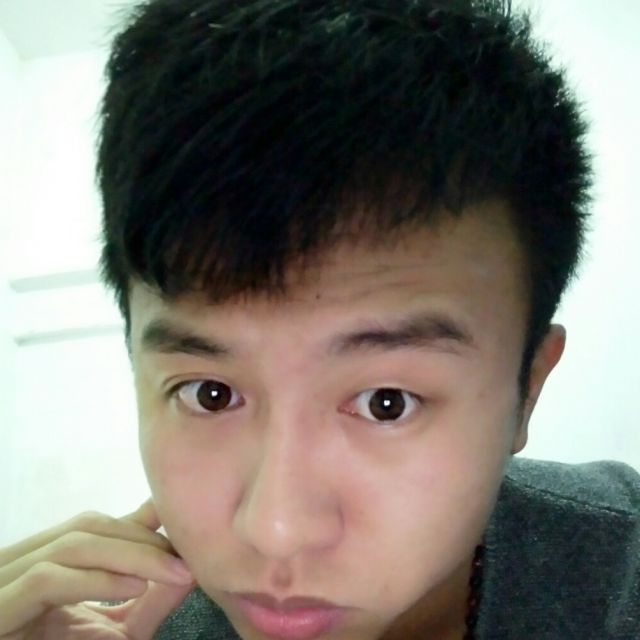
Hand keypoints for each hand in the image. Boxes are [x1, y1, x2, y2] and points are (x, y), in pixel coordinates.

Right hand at [0, 500, 195, 638]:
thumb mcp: (116, 631)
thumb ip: (148, 601)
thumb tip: (191, 569)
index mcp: (42, 562)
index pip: (95, 524)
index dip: (142, 525)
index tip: (185, 536)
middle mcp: (19, 563)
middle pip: (88, 526)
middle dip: (142, 538)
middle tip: (186, 560)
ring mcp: (4, 582)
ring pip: (73, 544)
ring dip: (131, 554)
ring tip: (172, 572)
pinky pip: (48, 580)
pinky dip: (97, 579)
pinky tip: (135, 587)